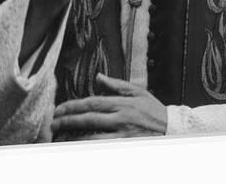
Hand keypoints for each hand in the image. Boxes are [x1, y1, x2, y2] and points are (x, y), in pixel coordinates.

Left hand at [51, 73, 166, 140]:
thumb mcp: (137, 91)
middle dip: (68, 122)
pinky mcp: (126, 146)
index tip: (59, 110)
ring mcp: (123, 135)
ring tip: (60, 139)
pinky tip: (79, 147)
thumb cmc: (153, 110)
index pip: (92, 103)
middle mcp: (121, 119)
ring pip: (93, 138)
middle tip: (52, 125)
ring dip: (75, 138)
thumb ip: (116, 85)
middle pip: (89, 120)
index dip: (73, 106)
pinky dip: (90, 147)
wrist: (173, 129)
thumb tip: (98, 76)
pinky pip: (103, 148)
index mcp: (122, 103)